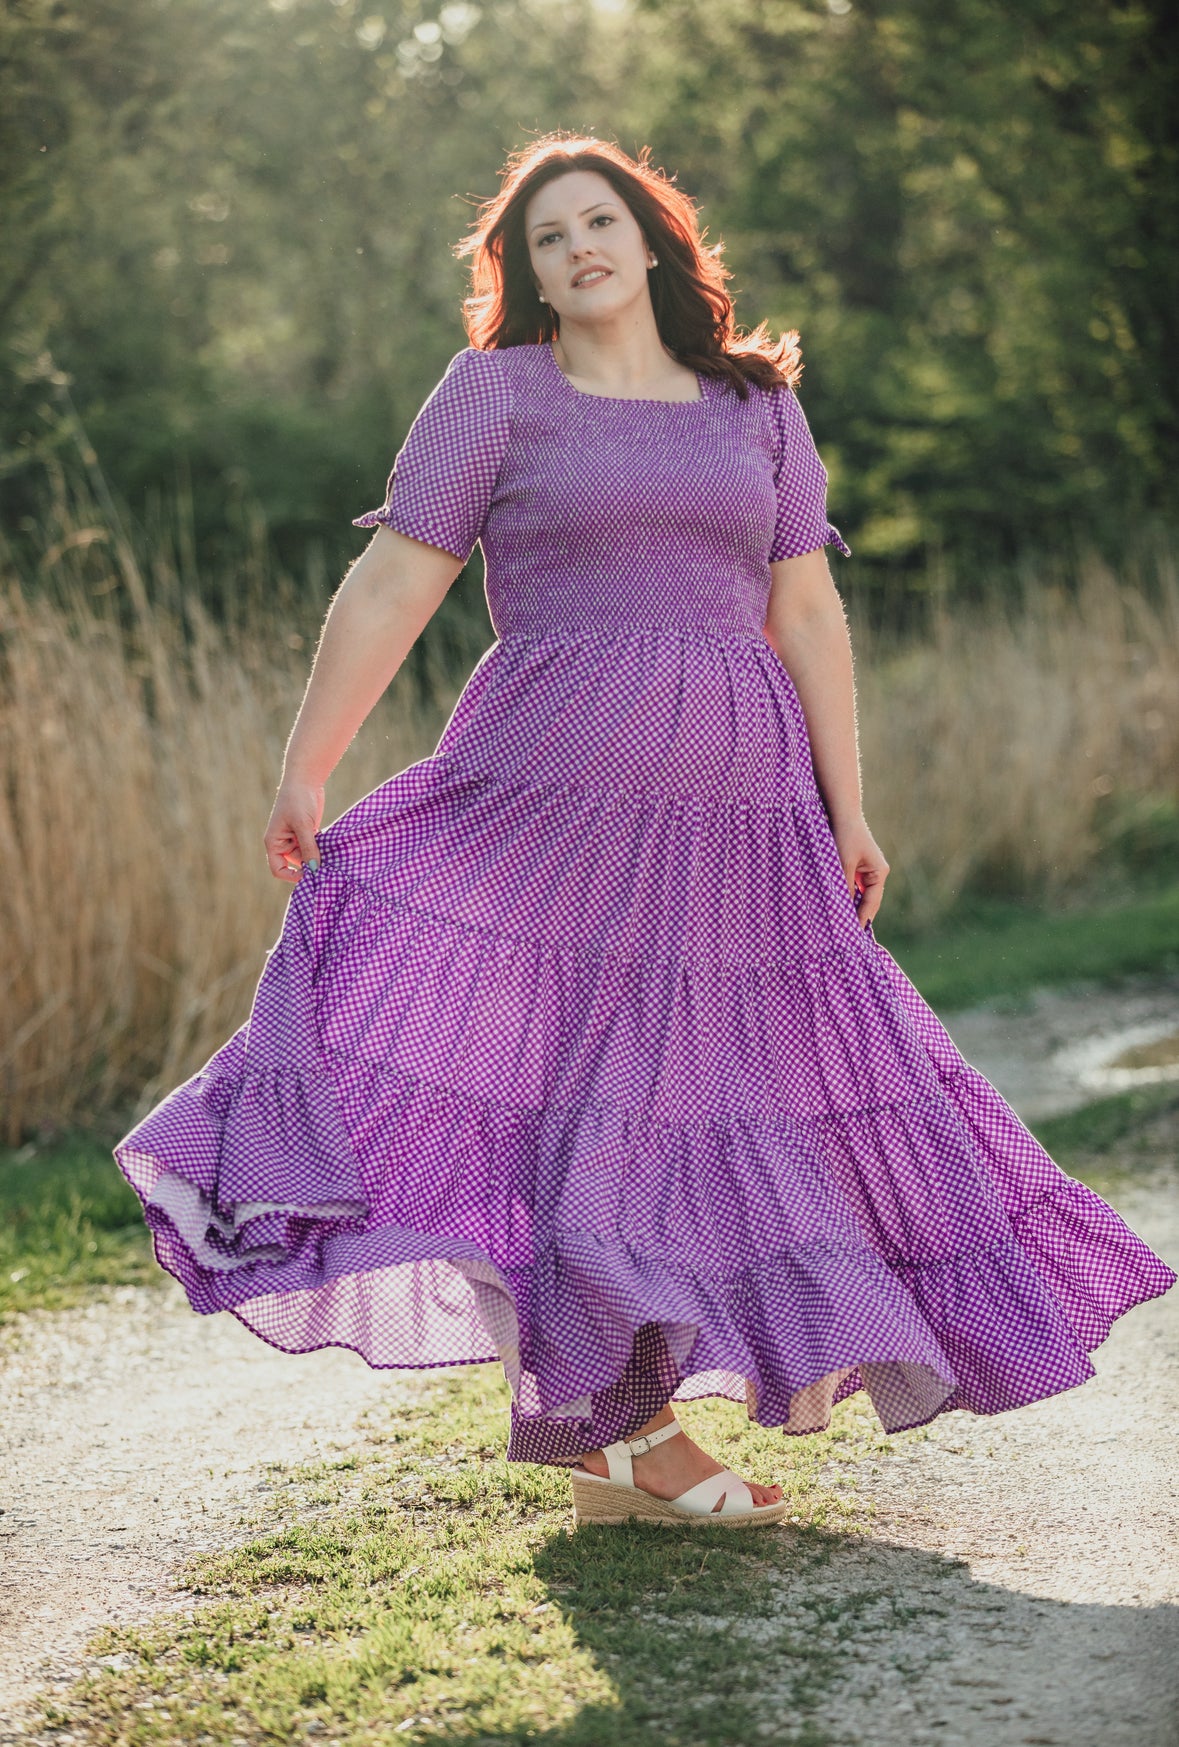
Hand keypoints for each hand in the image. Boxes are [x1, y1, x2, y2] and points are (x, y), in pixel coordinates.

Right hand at [264, 778, 324, 883]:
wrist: (305, 780)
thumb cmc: (298, 800)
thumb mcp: (303, 825)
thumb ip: (308, 847)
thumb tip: (314, 869)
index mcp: (274, 842)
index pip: (278, 869)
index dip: (291, 876)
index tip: (309, 874)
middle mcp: (283, 843)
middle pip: (295, 865)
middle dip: (309, 866)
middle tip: (326, 867)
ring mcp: (295, 838)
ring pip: (306, 857)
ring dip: (317, 858)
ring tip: (330, 856)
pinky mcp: (307, 834)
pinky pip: (313, 848)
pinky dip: (321, 850)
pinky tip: (331, 850)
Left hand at [830, 812, 889, 928]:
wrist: (843, 815)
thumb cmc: (845, 836)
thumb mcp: (843, 863)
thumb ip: (845, 885)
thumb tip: (843, 907)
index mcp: (879, 872)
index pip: (871, 902)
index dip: (863, 918)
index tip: (855, 933)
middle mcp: (877, 873)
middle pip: (869, 901)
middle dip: (859, 916)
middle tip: (849, 935)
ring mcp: (868, 871)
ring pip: (861, 895)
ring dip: (852, 907)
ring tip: (844, 925)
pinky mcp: (858, 867)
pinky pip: (854, 888)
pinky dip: (848, 897)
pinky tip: (839, 907)